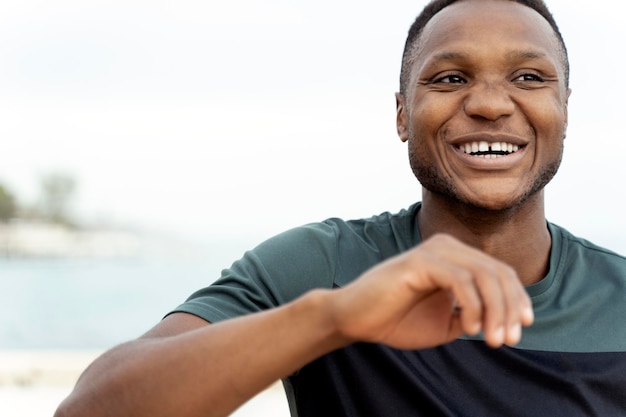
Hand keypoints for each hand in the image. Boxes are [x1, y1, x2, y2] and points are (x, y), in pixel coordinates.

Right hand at [329, 233, 533, 348]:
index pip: (500, 272)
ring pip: (484, 274)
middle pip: (497, 272)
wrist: (356, 320)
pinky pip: (460, 279)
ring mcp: (433, 251)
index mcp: (455, 258)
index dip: (517, 299)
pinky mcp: (419, 261)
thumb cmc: (397, 319)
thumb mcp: (446, 322)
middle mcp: (447, 247)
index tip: (520, 329)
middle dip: (509, 308)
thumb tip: (505, 317)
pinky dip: (472, 305)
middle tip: (508, 340)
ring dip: (496, 310)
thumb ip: (474, 314)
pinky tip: (467, 327)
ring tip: (493, 339)